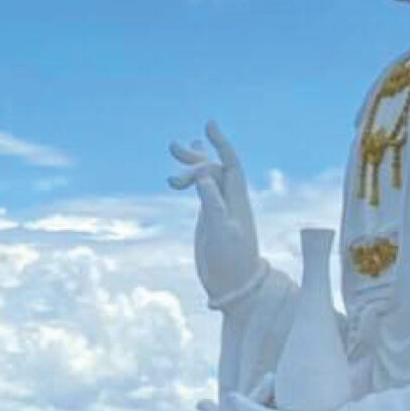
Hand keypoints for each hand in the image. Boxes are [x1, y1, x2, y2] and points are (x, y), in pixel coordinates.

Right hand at [169, 120, 263, 306]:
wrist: (236, 284)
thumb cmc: (231, 261)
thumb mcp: (221, 232)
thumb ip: (212, 203)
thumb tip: (202, 175)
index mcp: (236, 200)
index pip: (230, 164)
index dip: (221, 144)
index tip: (210, 125)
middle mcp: (230, 200)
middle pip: (215, 167)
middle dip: (196, 155)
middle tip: (173, 147)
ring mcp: (220, 207)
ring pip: (206, 177)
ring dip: (192, 164)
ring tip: (174, 149)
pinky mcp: (210, 217)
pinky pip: (202, 190)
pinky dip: (192, 179)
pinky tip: (181, 176)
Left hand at [201, 390, 323, 410]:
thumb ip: (245, 407)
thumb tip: (228, 397)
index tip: (201, 403)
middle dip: (252, 395)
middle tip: (267, 378)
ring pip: (256, 410)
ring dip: (263, 393)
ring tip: (274, 378)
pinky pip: (269, 410)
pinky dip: (271, 398)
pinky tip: (277, 384)